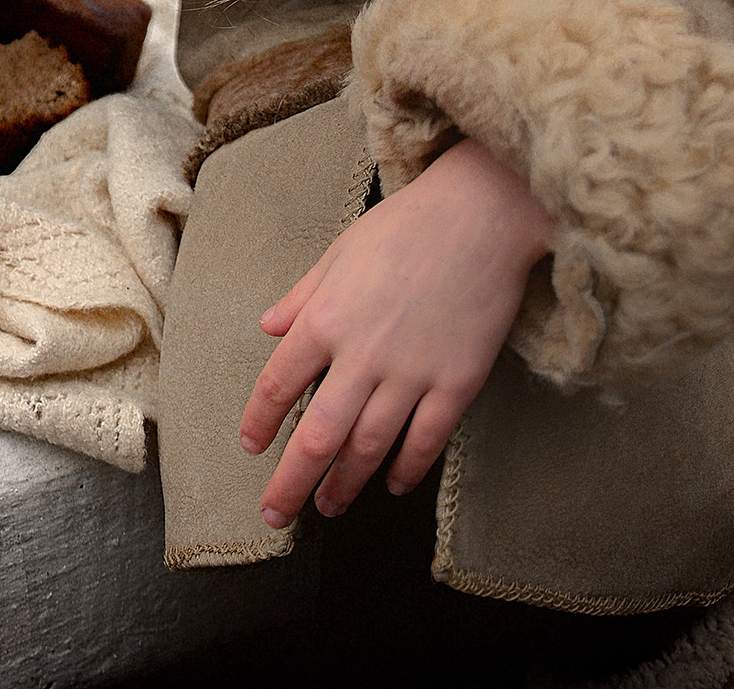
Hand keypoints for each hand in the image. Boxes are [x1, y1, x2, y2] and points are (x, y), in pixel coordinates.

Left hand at [238, 137, 552, 528]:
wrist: (482, 216)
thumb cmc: (406, 226)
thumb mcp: (338, 253)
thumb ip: (302, 296)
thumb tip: (267, 327)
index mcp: (324, 319)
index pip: (276, 385)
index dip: (260, 422)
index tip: (251, 447)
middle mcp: (361, 355)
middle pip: (316, 437)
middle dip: (291, 483)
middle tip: (276, 516)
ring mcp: (412, 373)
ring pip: (368, 447)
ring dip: (344, 484)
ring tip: (330, 506)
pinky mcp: (457, 383)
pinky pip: (425, 440)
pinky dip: (406, 468)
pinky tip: (393, 484)